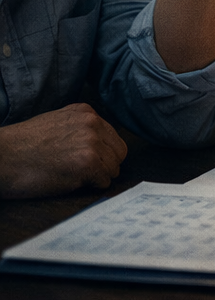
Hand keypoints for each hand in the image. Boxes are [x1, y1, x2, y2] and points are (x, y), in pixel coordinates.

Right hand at [0, 104, 128, 198]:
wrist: (0, 156)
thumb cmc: (22, 145)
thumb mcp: (55, 122)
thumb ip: (79, 128)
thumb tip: (100, 143)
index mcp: (86, 112)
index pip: (112, 137)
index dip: (103, 153)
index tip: (89, 161)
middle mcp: (93, 124)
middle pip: (118, 152)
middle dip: (105, 165)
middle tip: (85, 173)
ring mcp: (91, 143)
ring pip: (114, 168)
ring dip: (98, 177)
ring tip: (74, 177)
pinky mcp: (87, 163)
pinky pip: (104, 181)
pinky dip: (91, 186)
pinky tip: (73, 182)